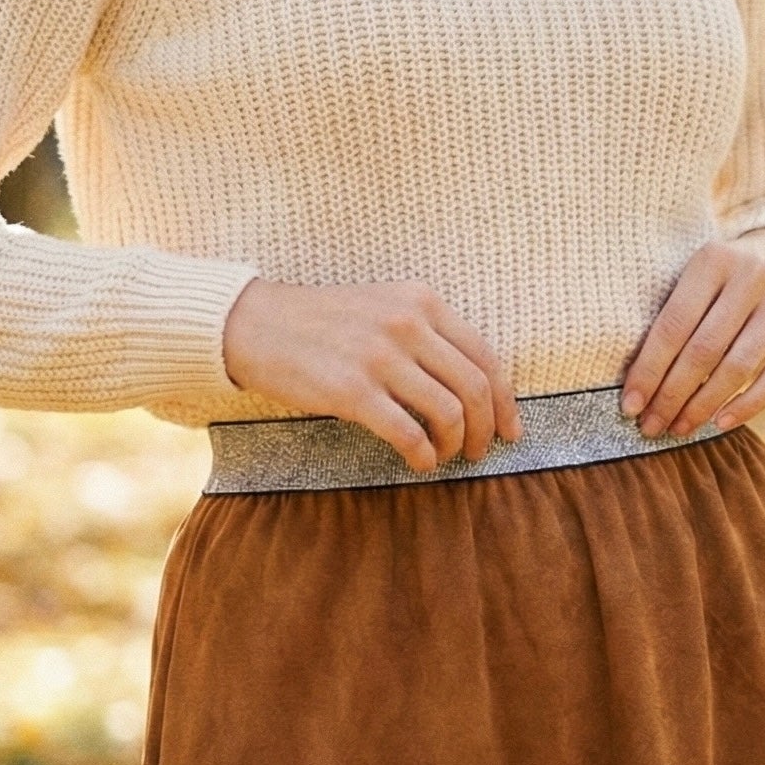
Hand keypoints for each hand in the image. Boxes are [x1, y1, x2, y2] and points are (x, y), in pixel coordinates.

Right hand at [222, 278, 521, 472]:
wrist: (254, 323)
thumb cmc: (323, 323)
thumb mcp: (383, 308)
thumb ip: (426, 335)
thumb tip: (471, 387)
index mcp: (422, 302)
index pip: (485, 356)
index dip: (505, 400)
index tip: (510, 429)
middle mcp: (408, 325)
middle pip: (474, 388)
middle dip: (486, 429)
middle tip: (479, 452)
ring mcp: (380, 357)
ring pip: (449, 413)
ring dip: (454, 445)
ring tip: (443, 456)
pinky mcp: (352, 391)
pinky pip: (408, 433)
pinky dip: (423, 455)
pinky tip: (418, 463)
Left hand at [620, 229, 764, 438]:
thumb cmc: (728, 277)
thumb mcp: (701, 274)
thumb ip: (674, 314)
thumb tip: (639, 384)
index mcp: (713, 259)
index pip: (673, 325)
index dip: (649, 370)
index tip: (629, 406)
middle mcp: (752, 276)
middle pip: (703, 350)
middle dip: (671, 395)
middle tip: (650, 425)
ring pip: (738, 367)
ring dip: (703, 405)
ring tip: (678, 428)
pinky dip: (746, 405)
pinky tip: (719, 422)